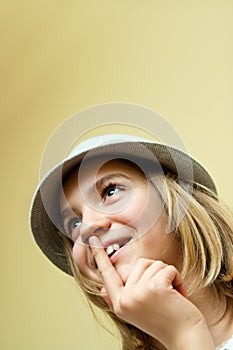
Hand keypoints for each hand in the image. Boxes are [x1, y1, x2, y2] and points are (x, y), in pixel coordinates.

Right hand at [89, 236, 214, 349]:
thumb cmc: (166, 323)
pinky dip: (177, 278)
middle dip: (157, 274)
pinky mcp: (155, 287)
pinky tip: (179, 295)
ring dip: (168, 277)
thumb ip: (119, 299)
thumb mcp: (136, 312)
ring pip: (155, 264)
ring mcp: (139, 293)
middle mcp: (126, 299)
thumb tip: (102, 289)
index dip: (100, 256)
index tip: (93, 239)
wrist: (185, 338)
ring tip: (172, 296)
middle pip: (140, 264)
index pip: (107, 274)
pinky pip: (168, 268)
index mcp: (119, 303)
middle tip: (165, 294)